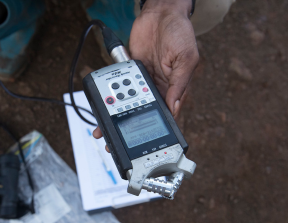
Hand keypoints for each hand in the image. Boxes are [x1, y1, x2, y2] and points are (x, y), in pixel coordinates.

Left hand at [93, 0, 198, 149]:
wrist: (160, 13)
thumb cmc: (180, 33)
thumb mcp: (186, 59)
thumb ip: (179, 84)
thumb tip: (174, 107)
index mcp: (174, 89)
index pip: (166, 115)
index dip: (155, 130)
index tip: (144, 144)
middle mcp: (157, 88)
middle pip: (142, 114)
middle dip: (129, 129)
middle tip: (114, 143)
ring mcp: (142, 81)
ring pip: (127, 104)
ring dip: (115, 117)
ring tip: (101, 131)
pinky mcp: (130, 72)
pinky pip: (118, 88)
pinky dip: (109, 98)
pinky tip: (100, 108)